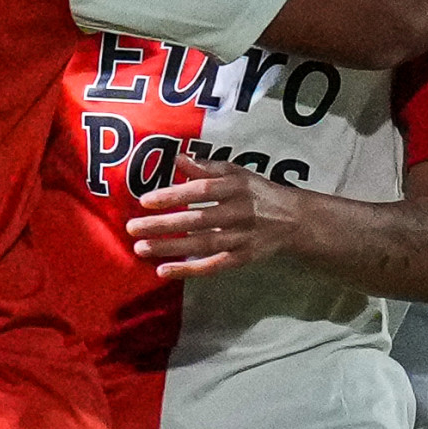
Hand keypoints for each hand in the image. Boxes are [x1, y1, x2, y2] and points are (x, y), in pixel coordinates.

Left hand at [125, 169, 314, 277]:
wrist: (294, 220)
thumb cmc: (258, 192)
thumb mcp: (237, 173)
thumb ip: (207, 167)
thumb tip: (177, 158)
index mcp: (237, 187)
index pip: (202, 191)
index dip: (174, 196)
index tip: (145, 200)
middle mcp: (240, 213)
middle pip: (198, 221)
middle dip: (164, 225)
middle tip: (132, 227)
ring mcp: (242, 238)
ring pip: (202, 245)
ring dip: (170, 248)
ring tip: (141, 248)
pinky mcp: (243, 258)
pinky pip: (213, 266)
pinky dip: (189, 270)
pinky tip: (164, 271)